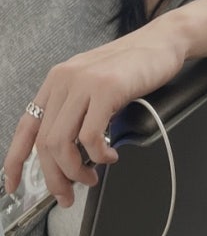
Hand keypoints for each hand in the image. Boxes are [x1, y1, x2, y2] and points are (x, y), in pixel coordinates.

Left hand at [3, 19, 186, 207]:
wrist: (163, 41)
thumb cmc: (133, 65)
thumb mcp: (94, 84)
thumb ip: (77, 109)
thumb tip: (67, 153)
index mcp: (58, 80)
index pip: (26, 126)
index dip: (15, 160)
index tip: (12, 184)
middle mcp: (65, 80)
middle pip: (44, 143)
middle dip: (54, 178)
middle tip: (68, 194)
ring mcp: (85, 83)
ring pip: (62, 143)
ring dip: (75, 171)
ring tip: (91, 177)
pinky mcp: (107, 88)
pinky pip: (91, 136)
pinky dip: (99, 155)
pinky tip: (110, 156)